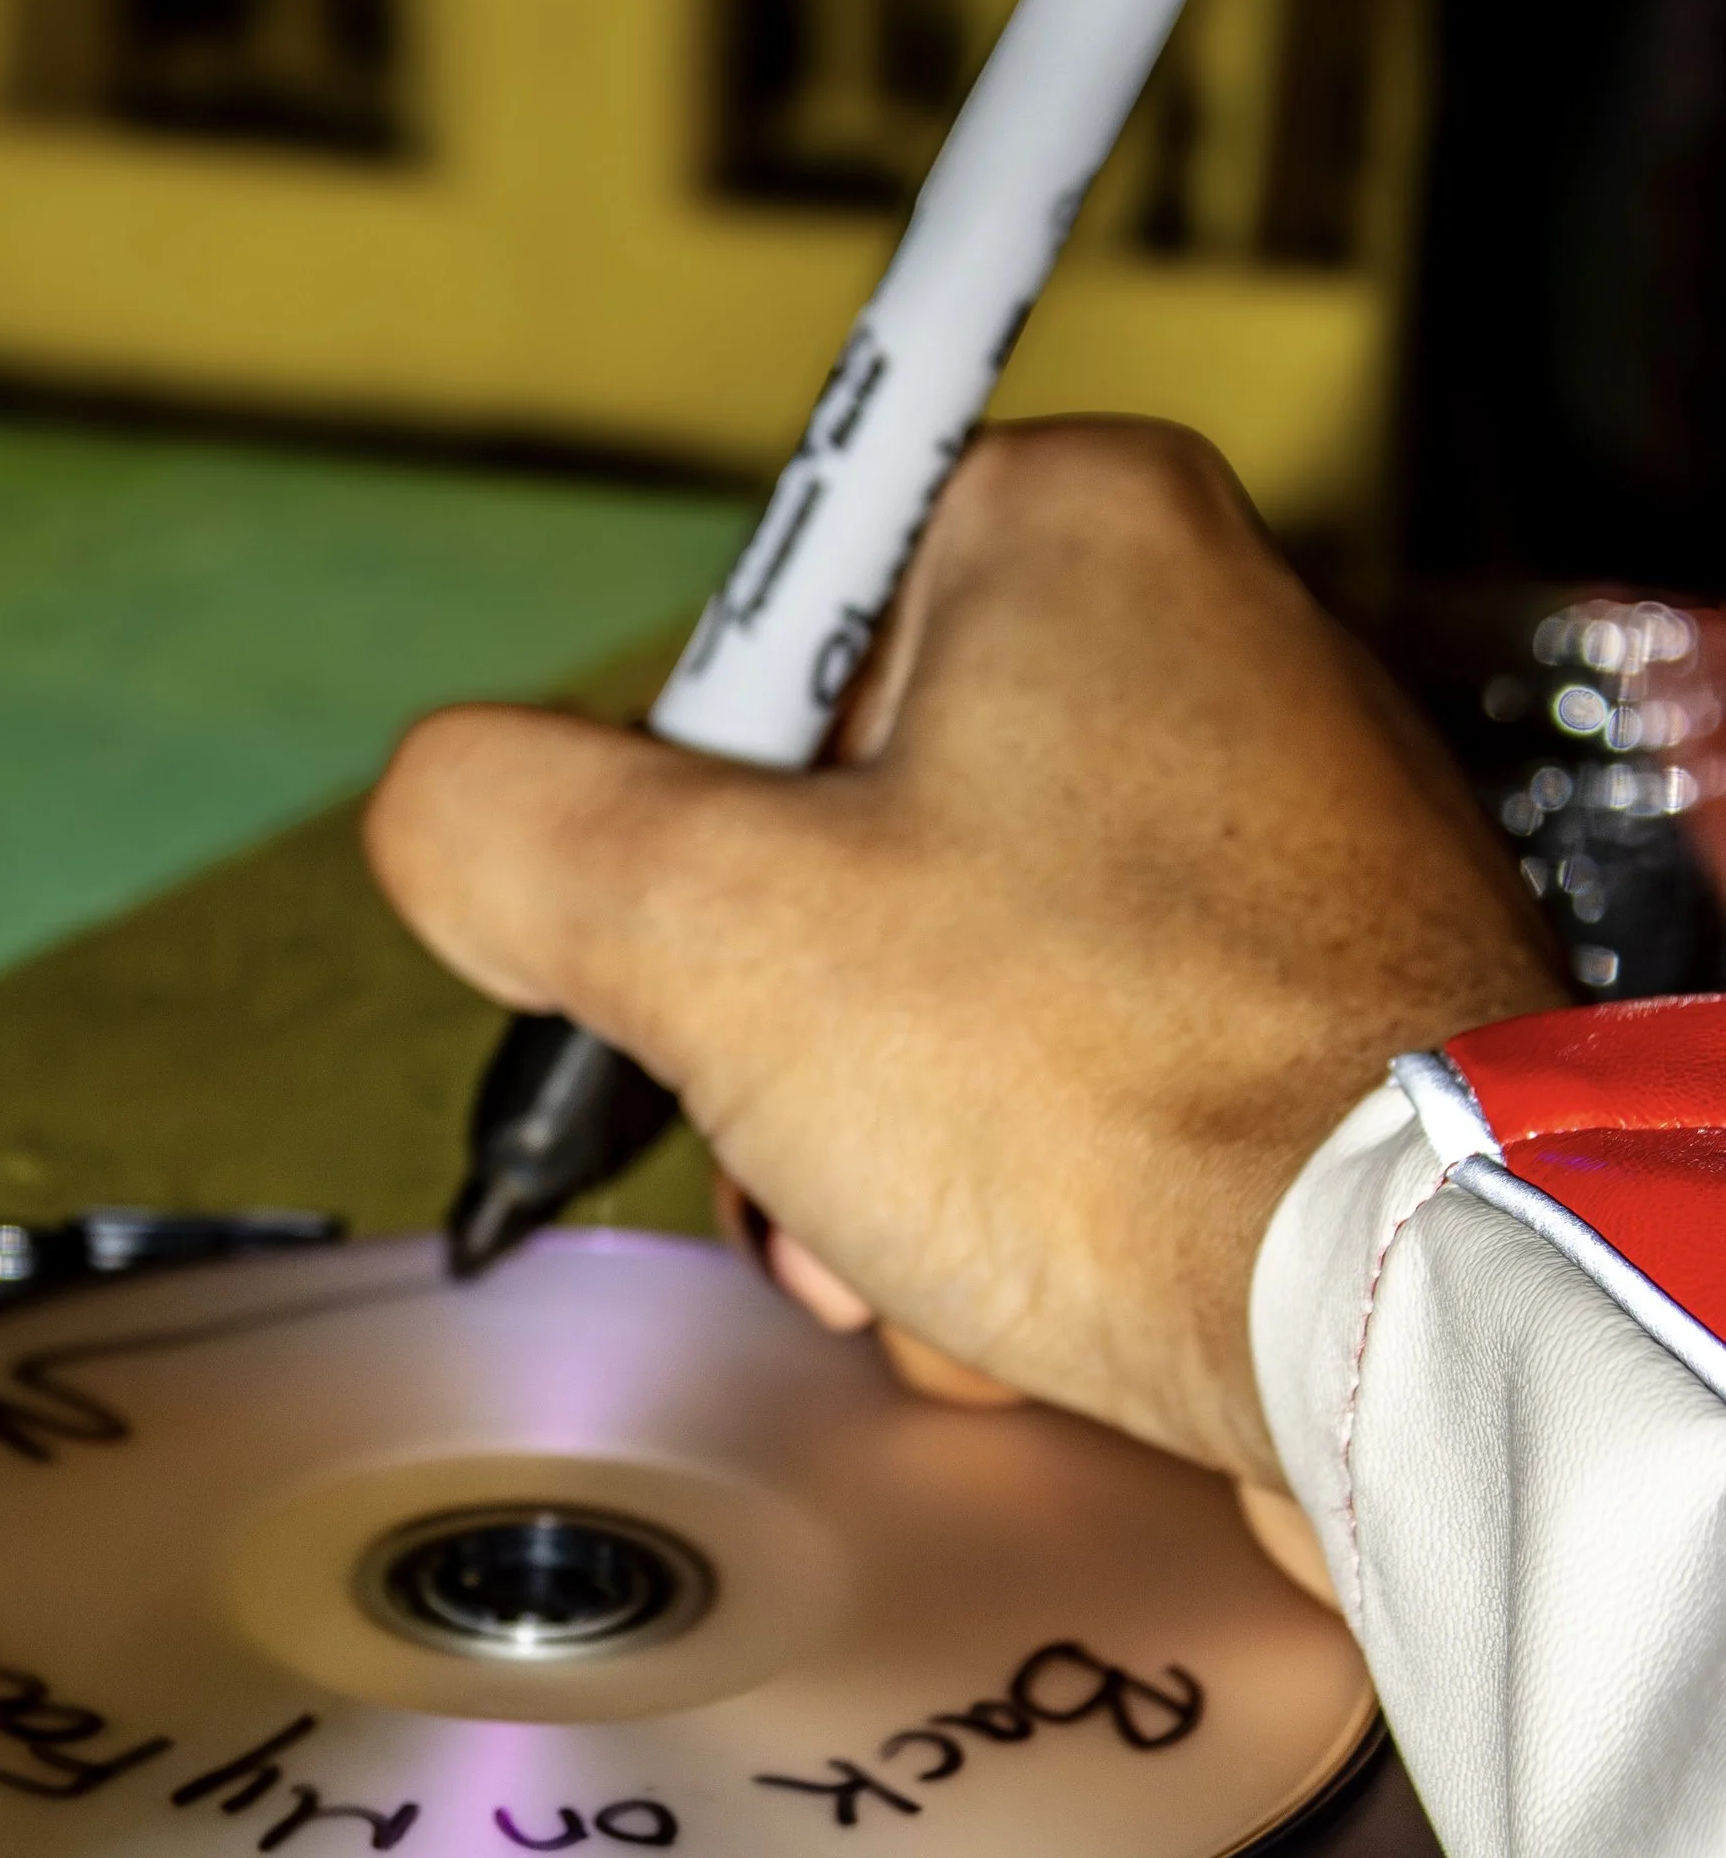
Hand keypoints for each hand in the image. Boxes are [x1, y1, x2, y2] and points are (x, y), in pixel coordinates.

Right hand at [365, 420, 1563, 1487]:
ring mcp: (1280, 845)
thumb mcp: (706, 933)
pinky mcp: (1316, 1015)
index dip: (680, 842)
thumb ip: (506, 832)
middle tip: (807, 1143)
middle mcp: (1209, 649)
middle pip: (842, 852)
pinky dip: (1021, 1207)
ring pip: (948, 1001)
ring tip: (936, 1249)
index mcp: (1076, 535)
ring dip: (883, 1163)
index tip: (688, 962)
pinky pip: (1077, 1095)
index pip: (754, 651)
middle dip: (785, 1056)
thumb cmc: (1117, 1097)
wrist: (1410, 1322)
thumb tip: (446, 816)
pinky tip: (1041, 1294)